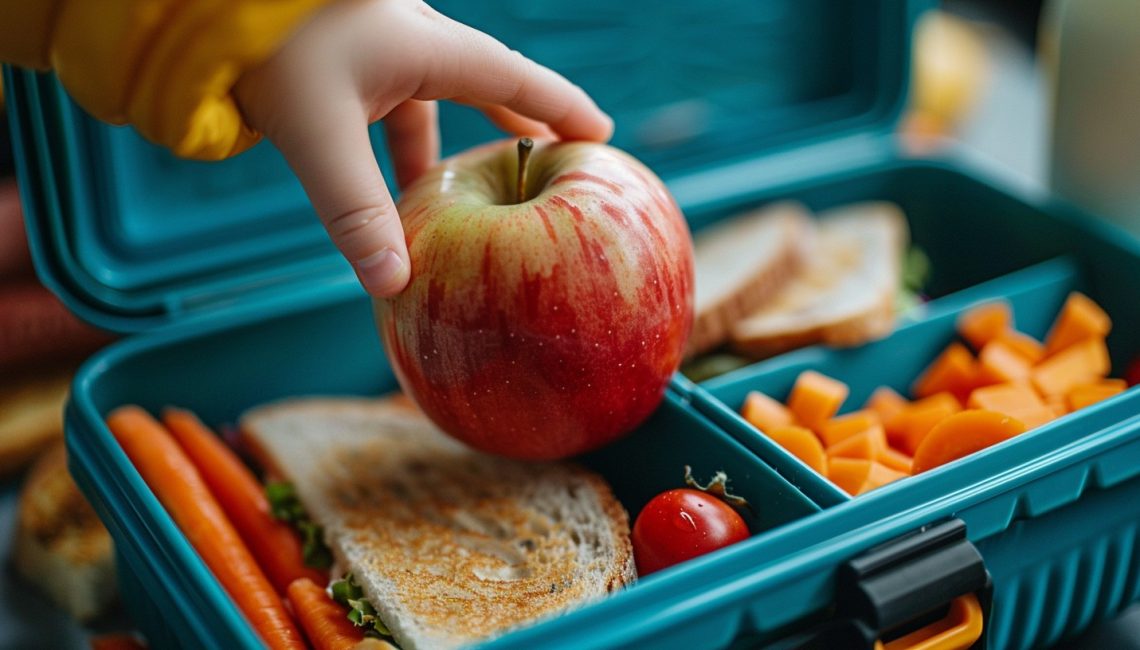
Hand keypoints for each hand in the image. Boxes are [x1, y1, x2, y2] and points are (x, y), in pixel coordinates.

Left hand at [235, 0, 612, 296]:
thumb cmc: (266, 41)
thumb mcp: (318, 132)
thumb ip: (356, 210)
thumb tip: (394, 286)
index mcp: (428, 46)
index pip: (516, 82)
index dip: (562, 110)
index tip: (602, 136)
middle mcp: (412, 41)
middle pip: (484, 88)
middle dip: (516, 128)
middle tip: (550, 160)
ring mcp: (375, 47)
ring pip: (430, 103)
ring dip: (447, 149)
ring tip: (459, 195)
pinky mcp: (341, 59)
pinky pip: (392, 107)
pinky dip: (402, 146)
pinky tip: (389, 181)